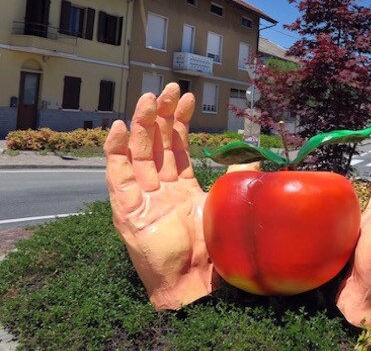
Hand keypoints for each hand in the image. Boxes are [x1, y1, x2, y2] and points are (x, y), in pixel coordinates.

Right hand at [104, 83, 217, 308]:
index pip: (177, 147)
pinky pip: (117, 177)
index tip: (187, 97)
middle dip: (160, 115)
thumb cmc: (213, 251)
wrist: (198, 283)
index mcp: (181, 187)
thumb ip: (237, 181)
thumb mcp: (226, 206)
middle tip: (167, 87)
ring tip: (147, 99)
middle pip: (155, 144)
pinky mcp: (127, 212)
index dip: (180, 121)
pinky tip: (116, 128)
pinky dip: (115, 152)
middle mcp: (159, 189)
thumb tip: (255, 159)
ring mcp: (141, 199)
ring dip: (140, 125)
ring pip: (137, 154)